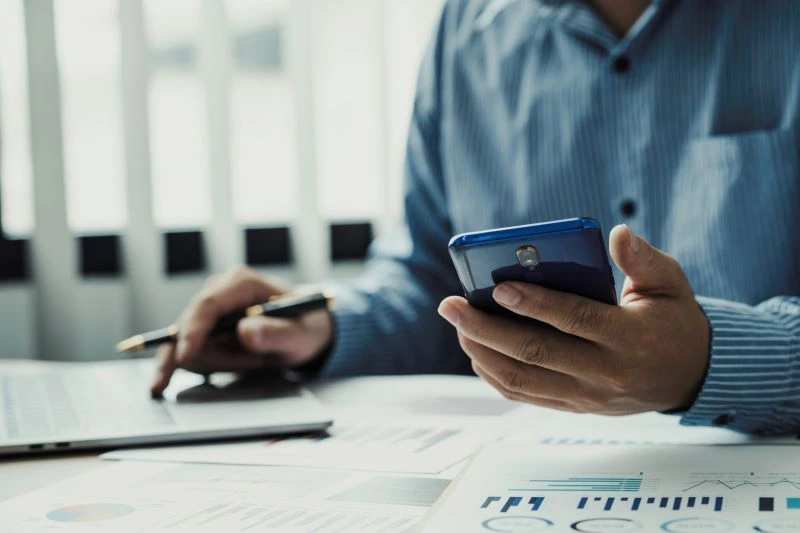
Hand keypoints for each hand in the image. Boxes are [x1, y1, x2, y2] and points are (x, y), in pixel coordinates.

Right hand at [150, 266, 332, 397]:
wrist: (302, 330)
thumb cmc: (303, 328)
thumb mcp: (299, 336)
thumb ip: (275, 334)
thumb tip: (246, 331)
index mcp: (242, 283)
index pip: (207, 305)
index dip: (192, 331)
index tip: (186, 357)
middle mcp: (220, 289)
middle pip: (193, 328)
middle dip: (219, 355)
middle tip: (255, 363)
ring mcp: (209, 306)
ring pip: (189, 343)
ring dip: (220, 361)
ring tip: (255, 359)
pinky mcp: (203, 323)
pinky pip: (190, 349)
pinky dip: (204, 363)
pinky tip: (224, 364)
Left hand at [437, 224, 709, 414]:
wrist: (690, 376)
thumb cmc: (673, 319)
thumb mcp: (671, 283)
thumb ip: (643, 259)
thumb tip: (616, 233)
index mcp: (630, 338)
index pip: (576, 320)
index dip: (536, 305)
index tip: (499, 288)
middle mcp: (606, 373)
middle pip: (536, 353)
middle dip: (487, 329)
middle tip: (451, 306)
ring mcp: (587, 396)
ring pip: (522, 379)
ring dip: (481, 352)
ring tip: (456, 324)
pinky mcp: (573, 406)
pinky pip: (525, 395)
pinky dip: (494, 374)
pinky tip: (475, 349)